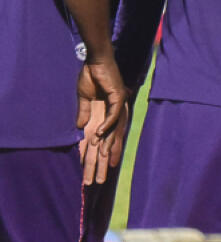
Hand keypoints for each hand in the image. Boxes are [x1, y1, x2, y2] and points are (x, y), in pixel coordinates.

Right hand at [76, 58, 127, 181]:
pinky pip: (114, 116)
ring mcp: (118, 106)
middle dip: (105, 161)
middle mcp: (114, 113)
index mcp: (106, 114)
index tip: (96, 173)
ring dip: (108, 148)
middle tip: (99, 181)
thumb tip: (80, 128)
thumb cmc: (91, 77)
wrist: (97, 60)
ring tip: (103, 163)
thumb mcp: (84, 99)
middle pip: (110, 142)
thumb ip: (83, 113)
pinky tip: (99, 137)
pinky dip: (107, 126)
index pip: (104, 140)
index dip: (101, 156)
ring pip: (114, 132)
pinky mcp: (119, 97)